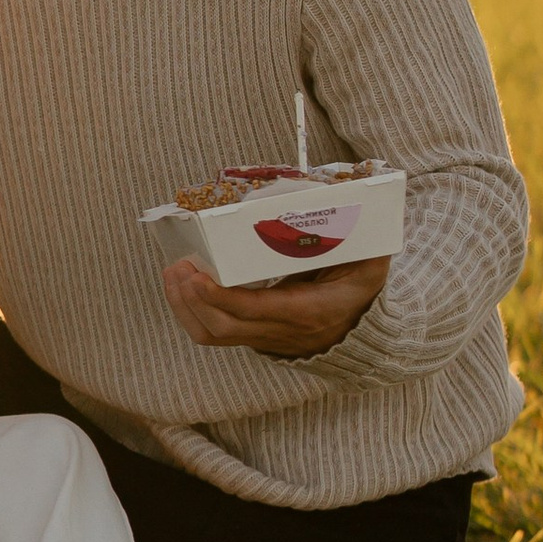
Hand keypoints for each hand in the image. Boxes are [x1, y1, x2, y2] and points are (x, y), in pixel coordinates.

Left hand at [161, 253, 390, 359]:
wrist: (362, 332)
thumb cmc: (361, 290)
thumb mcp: (369, 263)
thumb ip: (360, 238)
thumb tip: (351, 203)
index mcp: (307, 311)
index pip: (255, 310)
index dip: (221, 296)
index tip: (197, 276)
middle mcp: (280, 331)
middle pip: (223, 327)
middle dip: (193, 298)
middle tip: (179, 266)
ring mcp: (264, 338)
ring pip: (212, 335)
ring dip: (184, 307)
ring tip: (173, 273)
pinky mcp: (252, 338)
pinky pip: (213, 334)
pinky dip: (190, 313)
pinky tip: (181, 287)